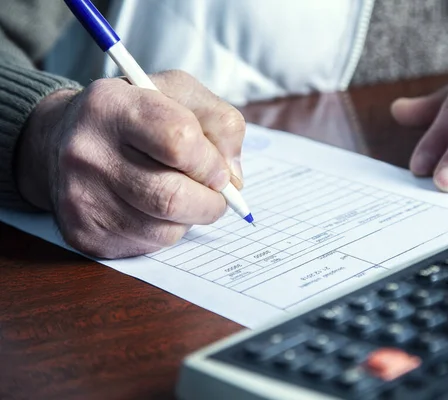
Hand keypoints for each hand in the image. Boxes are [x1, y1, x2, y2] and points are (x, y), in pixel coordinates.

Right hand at [16, 70, 244, 257]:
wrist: (61, 141)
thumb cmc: (134, 116)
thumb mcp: (179, 94)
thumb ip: (220, 124)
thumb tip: (234, 180)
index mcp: (112, 106)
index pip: (179, 140)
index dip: (212, 161)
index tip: (218, 168)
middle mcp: (88, 152)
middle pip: (173, 197)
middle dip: (211, 201)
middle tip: (215, 193)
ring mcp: (81, 197)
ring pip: (166, 229)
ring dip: (190, 218)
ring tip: (182, 195)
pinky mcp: (84, 234)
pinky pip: (148, 246)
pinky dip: (167, 232)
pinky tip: (154, 209)